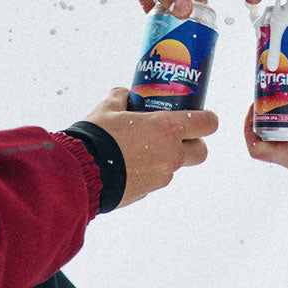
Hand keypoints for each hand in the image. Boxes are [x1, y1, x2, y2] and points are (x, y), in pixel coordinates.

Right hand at [84, 88, 218, 207]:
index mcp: (167, 129)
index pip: (207, 124)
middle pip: (201, 151)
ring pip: (175, 165)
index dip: (207, 119)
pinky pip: (155, 178)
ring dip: (165, 156)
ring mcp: (160, 177)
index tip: (200, 116)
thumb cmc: (97, 136)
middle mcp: (170, 155)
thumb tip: (126, 95)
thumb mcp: (109, 106)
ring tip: (141, 146)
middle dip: (194, 143)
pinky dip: (147, 170)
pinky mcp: (146, 192)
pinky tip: (127, 163)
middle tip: (177, 135)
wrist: (79, 173)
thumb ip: (123, 96)